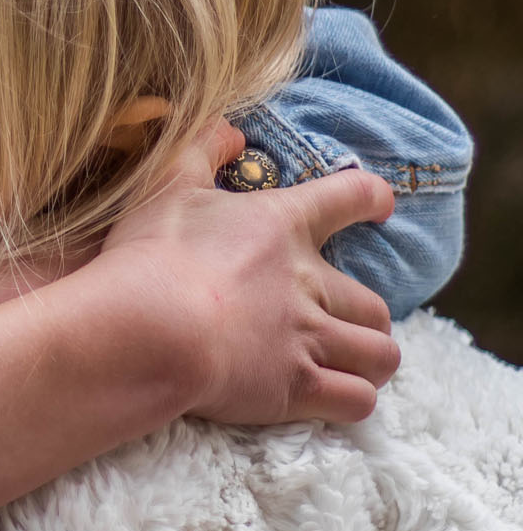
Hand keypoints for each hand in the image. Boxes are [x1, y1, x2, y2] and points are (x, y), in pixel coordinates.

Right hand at [101, 119, 398, 426]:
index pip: (348, 197)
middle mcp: (308, 282)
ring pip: (380, 355)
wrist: (150, 328)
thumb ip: (202, 149)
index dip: (370, 198)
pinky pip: (357, 400)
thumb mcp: (167, 184)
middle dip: (368, 317)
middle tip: (346, 323)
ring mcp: (307, 338)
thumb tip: (231, 129)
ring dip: (371, 361)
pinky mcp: (296, 387)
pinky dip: (354, 400)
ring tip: (354, 365)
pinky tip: (337, 399)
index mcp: (282, 225)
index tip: (381, 204)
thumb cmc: (154, 254)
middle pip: (374, 304)